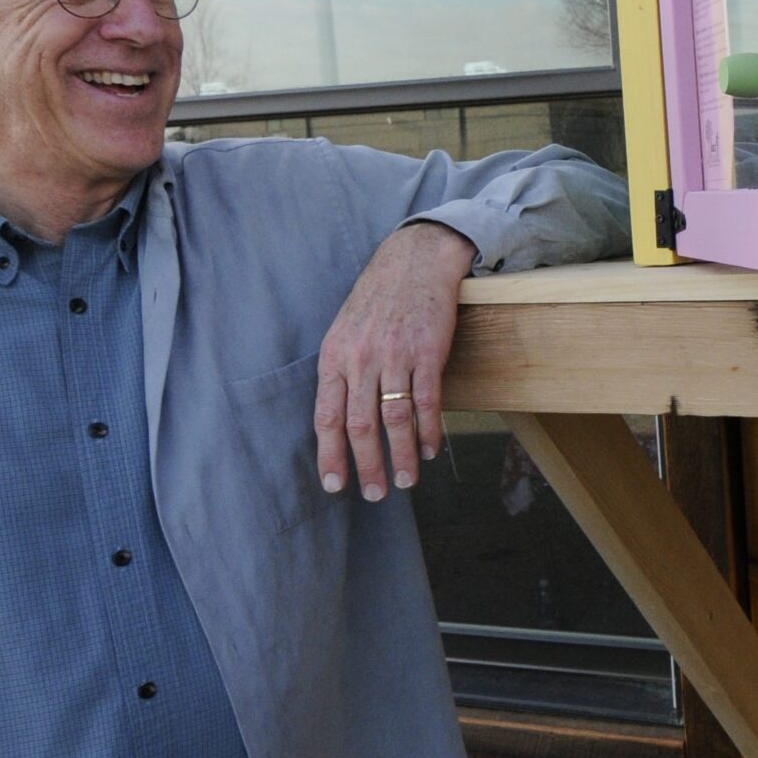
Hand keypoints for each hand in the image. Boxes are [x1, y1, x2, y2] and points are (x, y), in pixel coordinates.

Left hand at [315, 223, 477, 500]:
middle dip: (367, 466)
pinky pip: (426, 401)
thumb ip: (341, 374)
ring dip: (401, 456)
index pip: (326, 417)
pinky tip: (431, 449)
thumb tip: (340, 422)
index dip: (330, 455)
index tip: (335, 485)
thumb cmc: (378, 300)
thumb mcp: (345, 333)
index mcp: (335, 357)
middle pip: (360, 425)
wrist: (413, 262)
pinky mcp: (427, 351)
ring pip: (394, 419)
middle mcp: (361, 359)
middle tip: (375, 494)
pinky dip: (428, 430)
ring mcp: (395, 355)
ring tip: (407, 481)